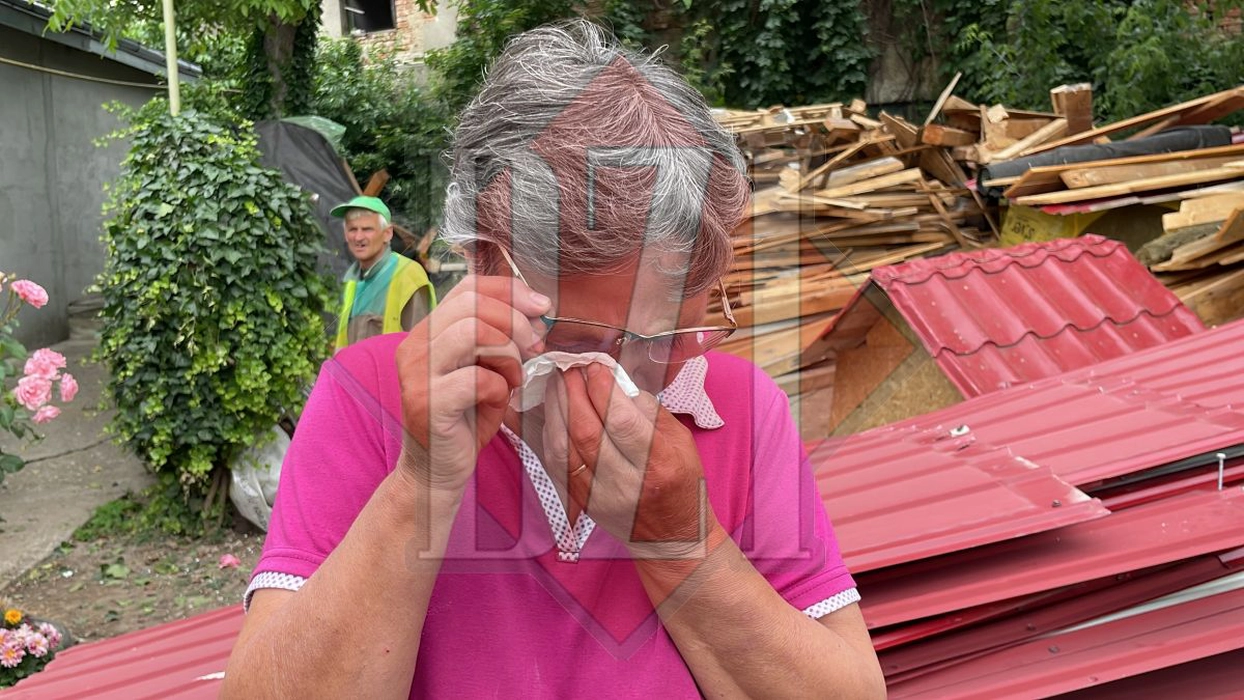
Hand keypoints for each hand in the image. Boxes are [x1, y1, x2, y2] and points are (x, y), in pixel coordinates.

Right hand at [395, 275, 547, 495]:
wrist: (439, 470)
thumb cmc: (467, 418)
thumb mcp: (485, 367)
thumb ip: (498, 335)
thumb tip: (538, 307)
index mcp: (427, 332)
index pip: (468, 288)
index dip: (510, 291)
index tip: (541, 309)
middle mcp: (414, 346)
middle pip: (473, 305)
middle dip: (516, 323)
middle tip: (535, 348)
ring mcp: (417, 373)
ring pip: (473, 333)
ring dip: (508, 355)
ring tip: (513, 378)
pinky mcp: (427, 402)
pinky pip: (478, 377)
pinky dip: (500, 388)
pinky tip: (497, 401)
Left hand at [551, 363, 715, 556]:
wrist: (672, 538)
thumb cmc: (681, 481)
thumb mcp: (680, 441)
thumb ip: (648, 410)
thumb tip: (613, 380)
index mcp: (659, 464)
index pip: (621, 421)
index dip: (602, 389)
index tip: (595, 365)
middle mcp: (626, 483)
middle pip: (587, 432)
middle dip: (573, 392)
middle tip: (569, 366)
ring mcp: (599, 496)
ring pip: (565, 447)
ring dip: (555, 409)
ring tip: (556, 382)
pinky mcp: (581, 502)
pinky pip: (556, 463)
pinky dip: (550, 432)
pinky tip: (552, 411)